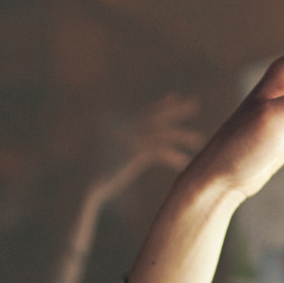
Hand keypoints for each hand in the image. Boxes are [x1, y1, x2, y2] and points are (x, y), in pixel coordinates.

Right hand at [88, 93, 202, 209]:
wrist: (85, 183)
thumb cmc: (94, 171)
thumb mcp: (109, 153)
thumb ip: (121, 142)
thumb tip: (129, 141)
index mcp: (117, 121)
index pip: (144, 111)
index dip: (161, 105)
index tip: (176, 99)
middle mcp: (123, 125)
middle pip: (155, 116)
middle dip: (175, 110)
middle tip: (193, 103)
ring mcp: (129, 137)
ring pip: (162, 133)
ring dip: (182, 136)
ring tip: (198, 139)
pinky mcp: (134, 152)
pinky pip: (160, 152)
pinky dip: (172, 157)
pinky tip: (183, 163)